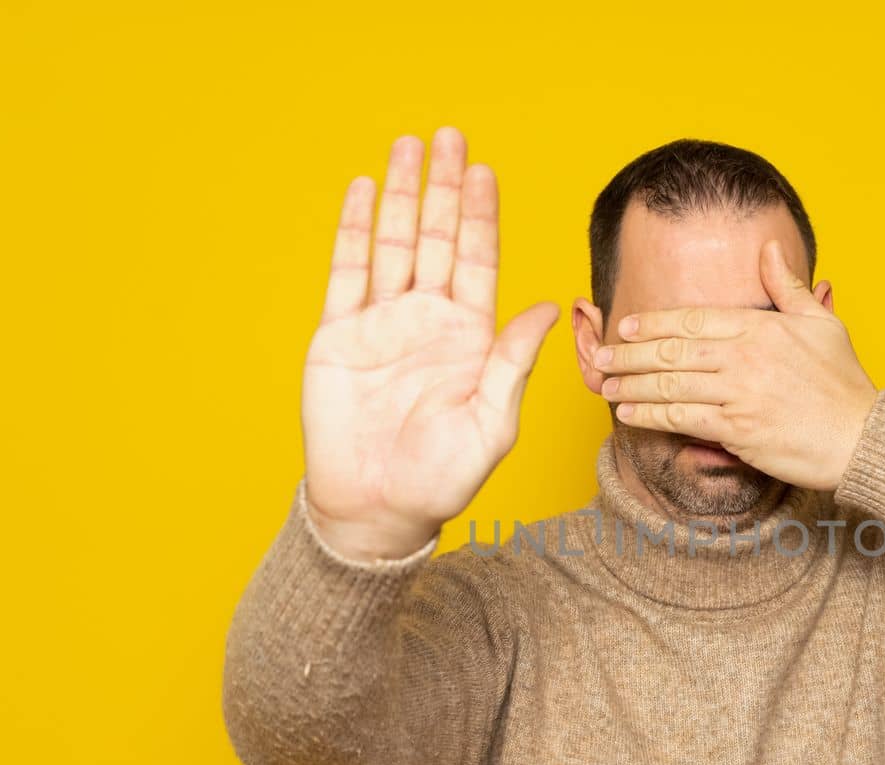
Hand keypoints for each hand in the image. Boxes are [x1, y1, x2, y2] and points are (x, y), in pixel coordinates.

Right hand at [301, 129, 558, 560]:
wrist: (376, 508)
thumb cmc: (440, 478)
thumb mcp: (491, 423)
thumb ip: (512, 362)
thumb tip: (545, 307)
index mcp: (470, 338)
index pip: (478, 261)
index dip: (481, 216)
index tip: (485, 171)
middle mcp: (428, 321)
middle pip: (437, 238)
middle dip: (444, 188)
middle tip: (449, 137)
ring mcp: (382, 324)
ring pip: (393, 243)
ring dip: (400, 195)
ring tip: (408, 146)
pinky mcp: (339, 336)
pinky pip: (347, 272)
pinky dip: (353, 230)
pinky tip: (361, 190)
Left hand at [594, 240, 876, 490]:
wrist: (861, 438)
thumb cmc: (844, 383)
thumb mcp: (821, 322)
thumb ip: (787, 285)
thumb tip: (767, 247)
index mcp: (760, 327)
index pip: (693, 319)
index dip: (654, 322)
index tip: (626, 326)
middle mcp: (744, 357)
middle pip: (672, 351)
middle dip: (629, 354)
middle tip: (599, 356)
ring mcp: (739, 394)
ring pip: (671, 385)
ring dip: (631, 385)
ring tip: (606, 384)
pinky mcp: (737, 430)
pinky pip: (683, 420)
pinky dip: (651, 415)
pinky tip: (629, 413)